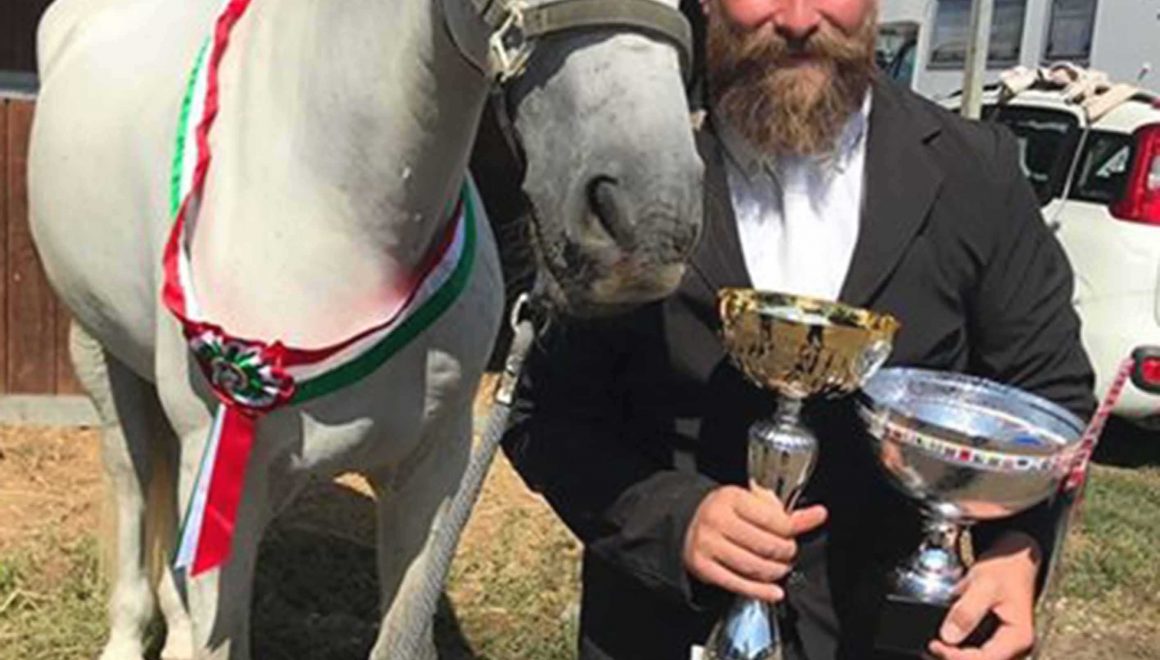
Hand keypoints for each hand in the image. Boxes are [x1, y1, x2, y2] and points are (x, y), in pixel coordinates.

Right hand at [682, 485, 826, 601]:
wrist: (689, 526)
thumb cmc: (727, 514)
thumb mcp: (753, 505)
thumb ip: (787, 513)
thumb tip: (819, 515)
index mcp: (731, 498)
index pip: (775, 521)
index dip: (791, 532)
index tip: (793, 535)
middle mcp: (717, 519)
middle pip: (767, 546)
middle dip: (785, 553)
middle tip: (787, 553)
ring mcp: (707, 544)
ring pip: (755, 567)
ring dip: (775, 572)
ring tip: (780, 569)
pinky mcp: (703, 567)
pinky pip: (738, 584)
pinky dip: (761, 591)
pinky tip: (774, 592)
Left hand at [928, 532, 1041, 659]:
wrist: (1013, 560)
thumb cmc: (1004, 569)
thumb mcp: (984, 584)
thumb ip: (966, 610)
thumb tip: (948, 637)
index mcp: (1018, 638)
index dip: (956, 657)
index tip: (934, 645)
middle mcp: (1015, 648)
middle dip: (953, 658)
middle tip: (930, 646)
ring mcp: (1005, 646)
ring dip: (955, 656)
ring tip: (933, 646)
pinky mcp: (995, 641)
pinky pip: (976, 652)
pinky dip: (958, 649)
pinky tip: (943, 642)